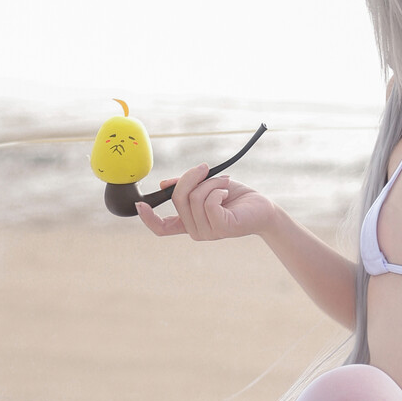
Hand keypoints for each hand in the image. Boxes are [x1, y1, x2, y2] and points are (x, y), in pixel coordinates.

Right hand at [136, 166, 275, 241]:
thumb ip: (186, 186)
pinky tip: (227, 193)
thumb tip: (165, 184)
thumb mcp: (207, 186)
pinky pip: (209, 203)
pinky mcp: (222, 228)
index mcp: (188, 222)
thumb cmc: (235, 197)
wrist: (262, 208)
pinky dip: (218, 190)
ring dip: (210, 182)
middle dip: (191, 177)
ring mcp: (208, 233)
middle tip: (206, 168)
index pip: (162, 228)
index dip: (148, 218)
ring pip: (195, 198)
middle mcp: (195, 231)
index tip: (139, 204)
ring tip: (224, 184)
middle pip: (178, 198)